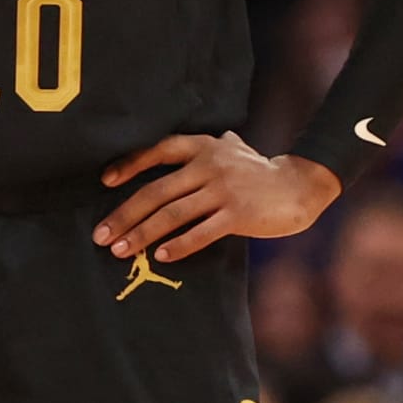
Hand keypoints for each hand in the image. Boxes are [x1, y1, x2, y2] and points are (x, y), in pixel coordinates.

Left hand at [95, 134, 339, 267]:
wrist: (300, 186)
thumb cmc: (259, 172)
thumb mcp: (233, 149)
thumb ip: (204, 147)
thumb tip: (171, 146)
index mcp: (204, 146)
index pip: (159, 150)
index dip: (130, 165)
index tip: (106, 182)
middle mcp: (211, 164)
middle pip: (157, 191)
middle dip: (125, 215)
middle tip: (101, 235)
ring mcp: (224, 190)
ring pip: (173, 214)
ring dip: (142, 234)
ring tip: (121, 251)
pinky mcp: (238, 214)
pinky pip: (201, 232)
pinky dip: (179, 246)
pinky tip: (161, 256)